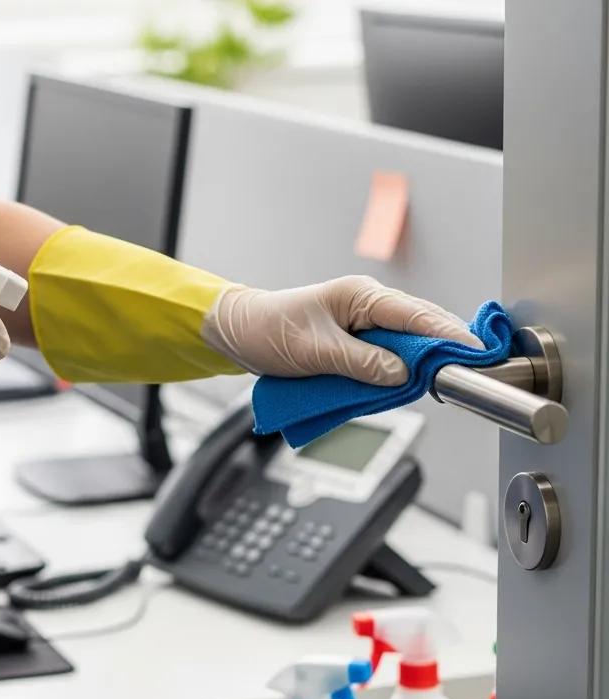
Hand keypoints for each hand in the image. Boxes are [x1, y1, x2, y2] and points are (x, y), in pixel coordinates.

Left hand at [200, 275, 481, 385]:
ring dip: (419, 365)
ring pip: (405, 346)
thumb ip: (361, 363)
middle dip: (442, 351)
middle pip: (419, 329)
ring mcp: (363, 325)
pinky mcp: (356, 344)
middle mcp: (368, 306)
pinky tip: (409, 385)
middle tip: (467, 375)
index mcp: (361, 296)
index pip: (416, 314)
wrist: (240, 334)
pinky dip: (397, 372)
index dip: (448, 335)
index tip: (476, 354)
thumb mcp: (316, 351)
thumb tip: (402, 375)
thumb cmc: (270, 331)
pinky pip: (386, 358)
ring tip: (445, 383)